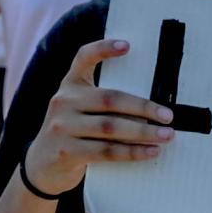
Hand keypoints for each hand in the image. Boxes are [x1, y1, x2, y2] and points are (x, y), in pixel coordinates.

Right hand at [22, 39, 173, 195]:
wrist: (42, 166)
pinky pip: (106, 151)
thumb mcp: (81, 110)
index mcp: (70, 85)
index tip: (127, 45)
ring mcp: (61, 127)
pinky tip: (151, 152)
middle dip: (143, 107)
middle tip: (168, 116)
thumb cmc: (76, 134)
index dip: (103, 49)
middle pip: (109, 99)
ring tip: (167, 135)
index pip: (83, 59)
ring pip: (110, 127)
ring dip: (143, 132)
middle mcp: (63, 101)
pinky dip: (132, 152)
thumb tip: (155, 106)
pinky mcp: (65, 152)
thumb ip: (104, 102)